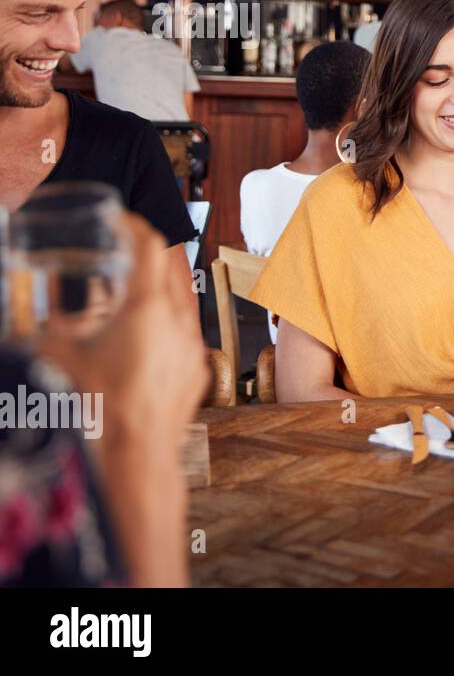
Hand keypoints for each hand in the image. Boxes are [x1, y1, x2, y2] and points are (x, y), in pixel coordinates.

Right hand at [41, 213, 207, 444]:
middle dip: (143, 257)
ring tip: (126, 299)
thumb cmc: (99, 408)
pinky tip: (140, 341)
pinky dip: (164, 326)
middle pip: (167, 269)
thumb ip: (45, 336)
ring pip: (179, 302)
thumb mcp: (59, 360)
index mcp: (147, 307)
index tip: (119, 220)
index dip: (134, 225)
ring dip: (155, 293)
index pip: (149, 245)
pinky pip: (183, 334)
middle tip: (119, 254)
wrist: (137, 455)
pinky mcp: (197, 368)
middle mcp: (177, 319)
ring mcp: (192, 344)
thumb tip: (34, 330)